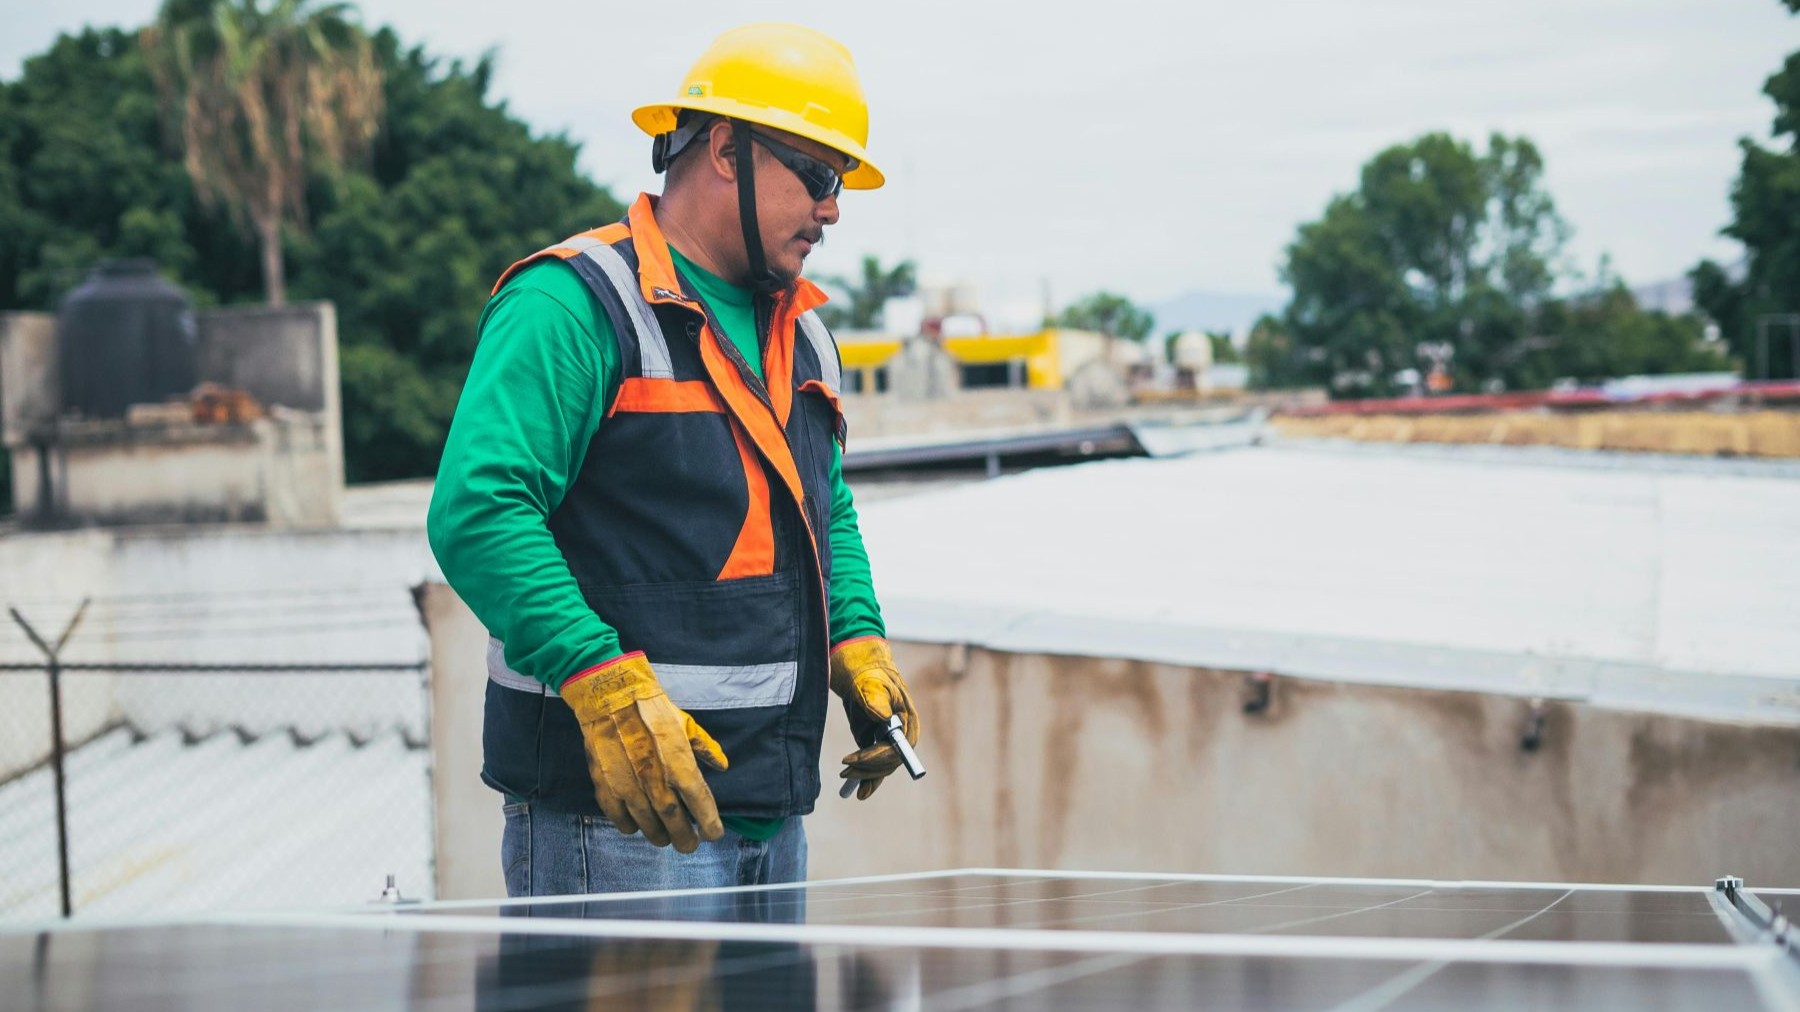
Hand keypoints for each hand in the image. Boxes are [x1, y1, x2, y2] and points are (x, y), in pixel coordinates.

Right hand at [558, 652, 727, 851]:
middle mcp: (656, 779)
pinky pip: (618, 815)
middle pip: (674, 820)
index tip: (714, 834)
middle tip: (689, 846)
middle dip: (684, 838)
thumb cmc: (652, 709)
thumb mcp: (686, 724)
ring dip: (658, 835)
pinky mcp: (606, 784)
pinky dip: (628, 825)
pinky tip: (635, 827)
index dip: (709, 823)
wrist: (611, 696)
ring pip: (647, 823)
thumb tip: (722, 765)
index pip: (700, 802)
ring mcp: (629, 784)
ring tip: (665, 839)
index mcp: (679, 763)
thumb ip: (705, 748)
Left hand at [828, 637, 919, 799]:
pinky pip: (875, 765)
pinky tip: (860, 793)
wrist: (859, 667)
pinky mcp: (875, 741)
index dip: (878, 757)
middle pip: (889, 761)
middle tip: (844, 770)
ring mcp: (888, 738)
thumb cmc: (867, 672)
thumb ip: (876, 699)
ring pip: (881, 766)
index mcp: (907, 719)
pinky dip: (869, 779)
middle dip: (867, 768)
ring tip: (844, 777)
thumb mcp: (870, 683)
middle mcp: (901, 732)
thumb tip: (883, 718)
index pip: (898, 748)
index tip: (856, 758)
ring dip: (864, 775)